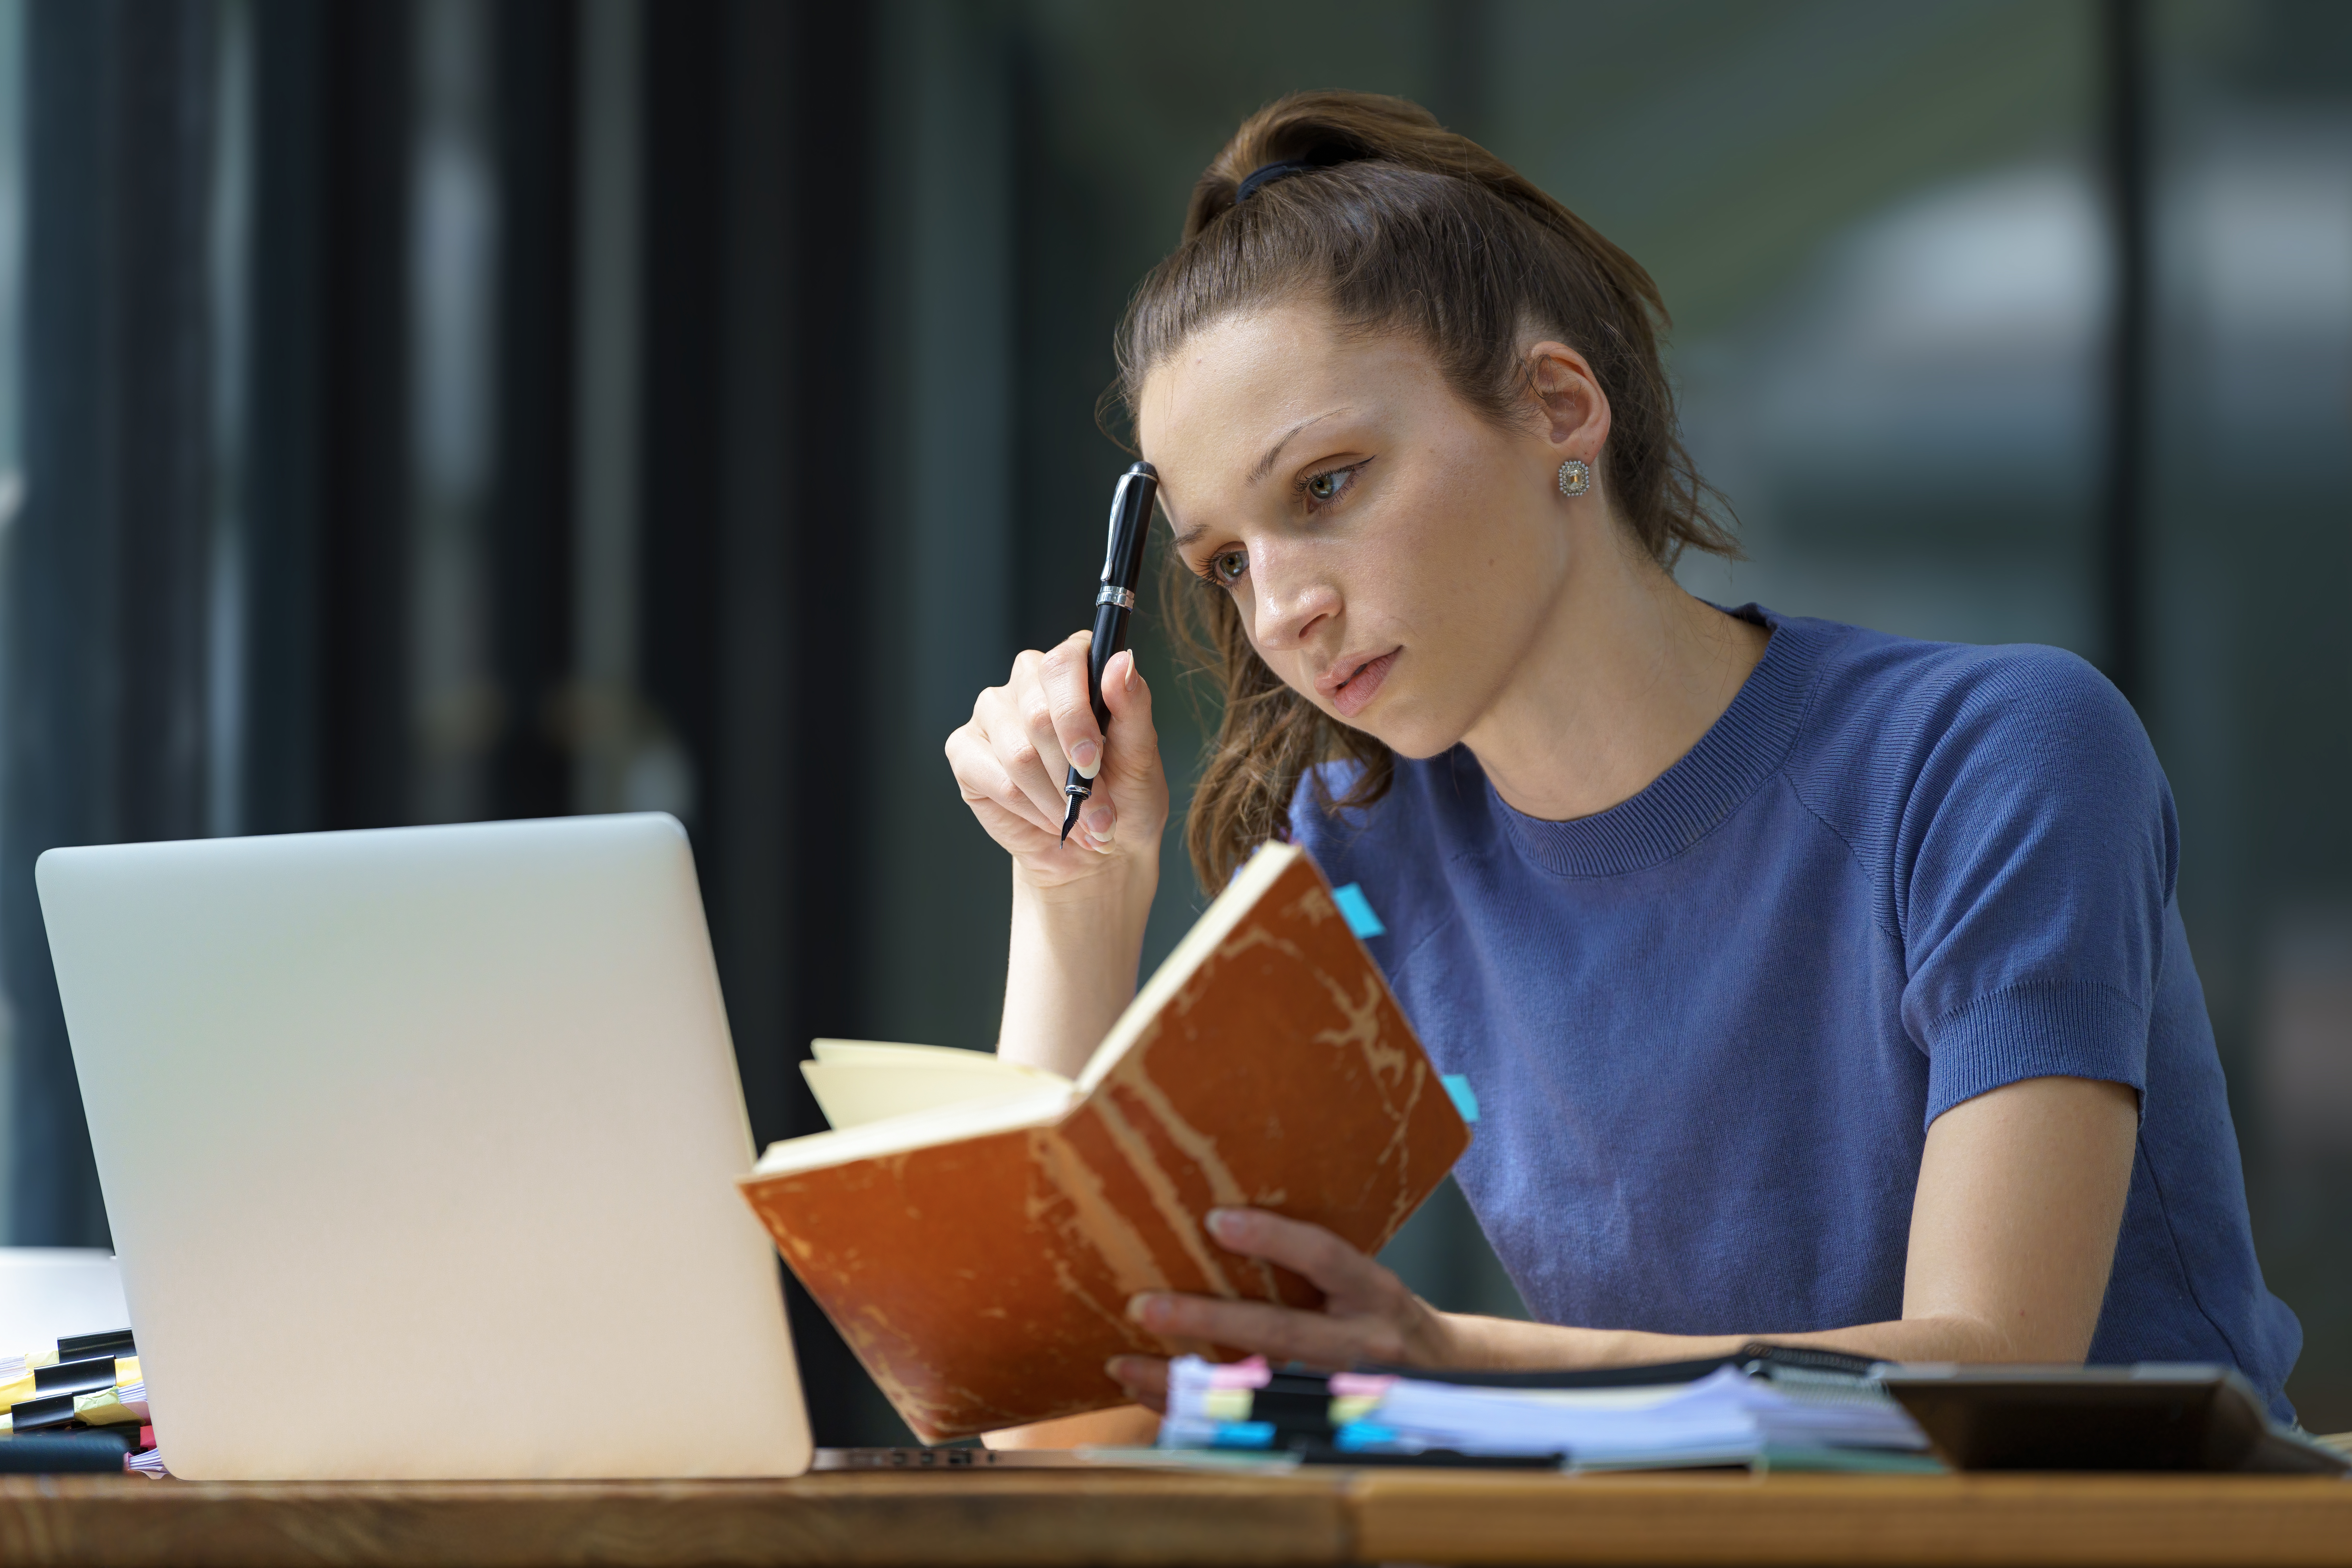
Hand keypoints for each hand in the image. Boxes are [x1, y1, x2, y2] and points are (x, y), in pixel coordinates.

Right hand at [945, 633, 1167, 889]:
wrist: (1095, 845)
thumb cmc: (1123, 796)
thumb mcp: (1141, 756)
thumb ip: (1133, 706)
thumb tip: (1121, 661)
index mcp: (1074, 666)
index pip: (1063, 663)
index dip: (1076, 715)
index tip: (1093, 760)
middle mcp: (1029, 678)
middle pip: (1038, 714)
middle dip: (1072, 775)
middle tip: (1098, 812)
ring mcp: (992, 711)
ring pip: (1019, 755)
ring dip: (1056, 799)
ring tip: (1080, 822)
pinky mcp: (965, 750)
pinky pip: (997, 781)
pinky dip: (1031, 810)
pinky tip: (1049, 819)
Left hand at [1104, 1208, 1459, 1410]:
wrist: (1447, 1374)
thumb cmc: (1382, 1313)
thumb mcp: (1364, 1278)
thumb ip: (1313, 1261)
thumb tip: (1220, 1225)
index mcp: (1374, 1291)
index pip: (1325, 1257)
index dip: (1273, 1239)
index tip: (1215, 1221)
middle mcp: (1362, 1342)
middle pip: (1280, 1333)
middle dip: (1208, 1322)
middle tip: (1144, 1307)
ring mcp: (1344, 1392)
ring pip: (1255, 1388)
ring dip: (1185, 1379)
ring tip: (1124, 1363)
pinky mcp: (1323, 1424)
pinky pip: (1249, 1420)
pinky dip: (1197, 1411)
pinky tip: (1152, 1394)